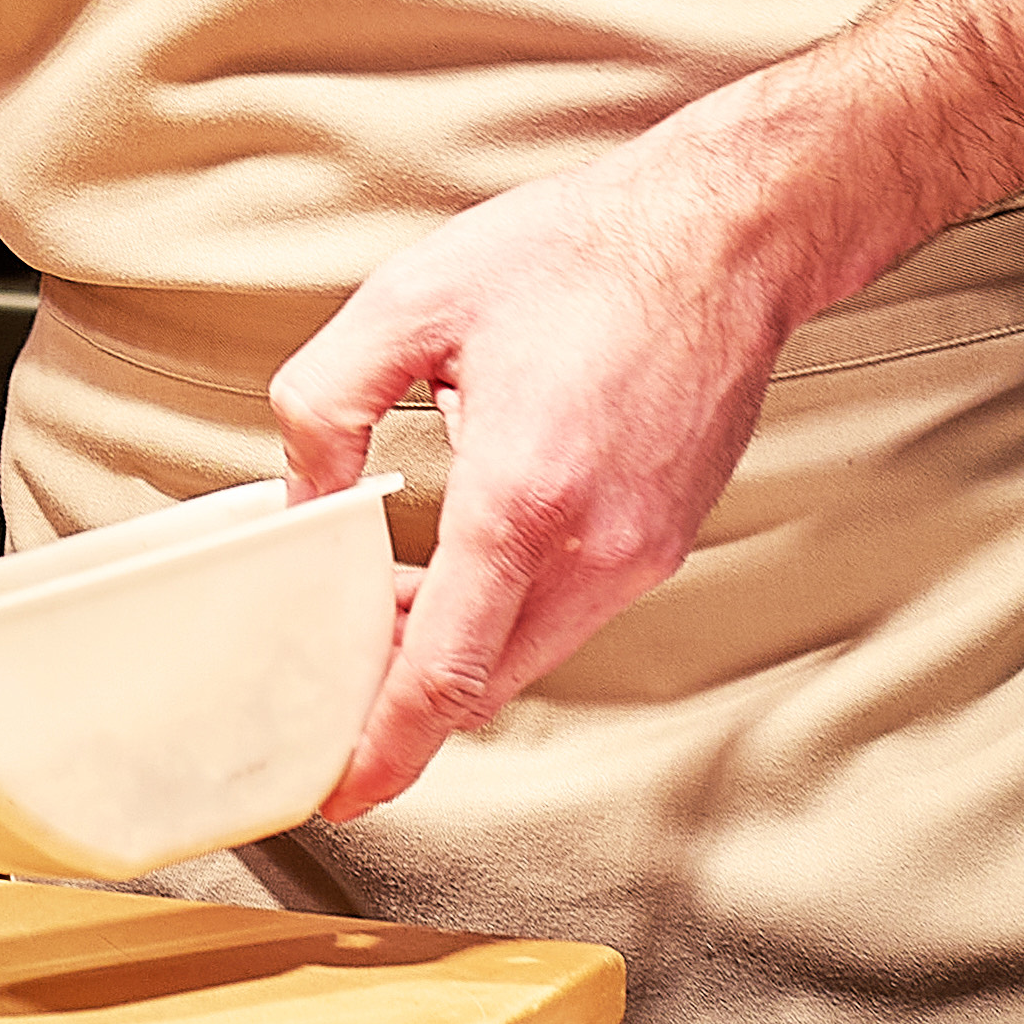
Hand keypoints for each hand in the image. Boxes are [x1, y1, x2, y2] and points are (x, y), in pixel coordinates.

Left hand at [265, 150, 800, 824]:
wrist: (723, 235)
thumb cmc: (578, 254)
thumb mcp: (409, 302)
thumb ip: (327, 404)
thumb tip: (300, 495)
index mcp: (523, 496)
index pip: (443, 669)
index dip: (385, 743)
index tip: (344, 788)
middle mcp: (596, 546)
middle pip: (484, 681)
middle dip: (403, 692)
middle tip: (337, 659)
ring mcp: (642, 552)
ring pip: (528, 651)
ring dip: (458, 645)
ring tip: (391, 591)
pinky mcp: (664, 541)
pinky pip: (570, 611)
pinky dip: (510, 609)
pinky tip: (470, 553)